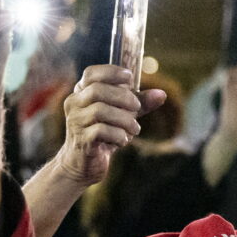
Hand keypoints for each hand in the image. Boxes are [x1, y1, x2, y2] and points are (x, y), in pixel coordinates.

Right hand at [50, 66, 166, 188]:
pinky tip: (123, 140)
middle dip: (123, 97)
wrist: (85, 164)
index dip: (111, 72)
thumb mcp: (123, 114)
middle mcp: (74, 104)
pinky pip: (101, 131)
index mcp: (82, 92)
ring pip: (100, 110)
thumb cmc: (103, 133)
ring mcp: (75, 122)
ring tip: (134, 129)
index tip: (130, 78)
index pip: (91, 73)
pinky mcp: (81, 140)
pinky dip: (118, 135)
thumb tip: (161, 94)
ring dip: (124, 119)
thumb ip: (139, 103)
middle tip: (137, 108)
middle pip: (97, 90)